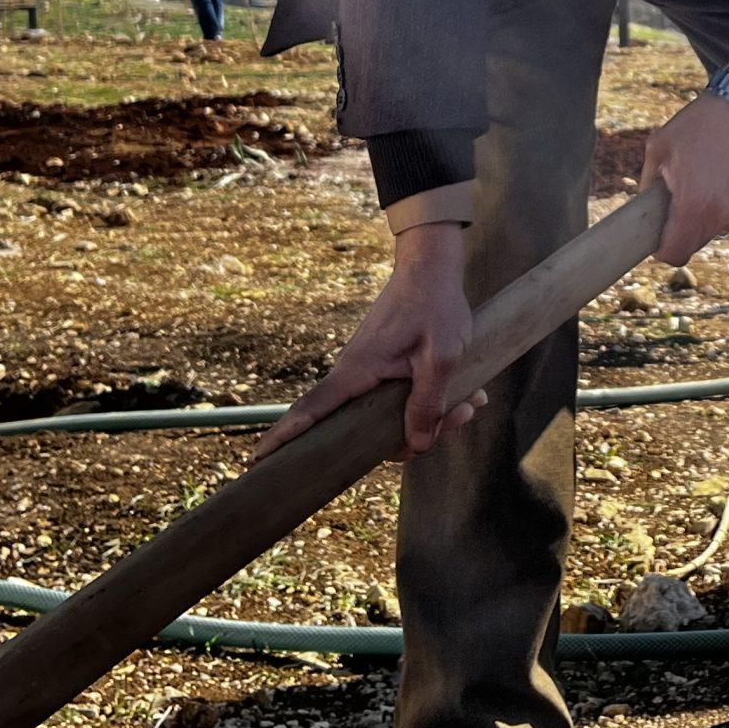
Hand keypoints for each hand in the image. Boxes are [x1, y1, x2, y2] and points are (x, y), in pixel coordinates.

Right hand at [251, 223, 484, 462]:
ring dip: (432, 416)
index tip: (257, 459)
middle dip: (411, 438)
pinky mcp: (384, 369)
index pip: (310, 410)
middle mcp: (354, 374)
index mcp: (357, 372)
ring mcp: (368, 372)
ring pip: (389, 416)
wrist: (431, 267)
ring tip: (472, 401)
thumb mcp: (441, 357)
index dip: (285, 436)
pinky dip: (431, 402)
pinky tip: (467, 395)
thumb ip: (428, 403)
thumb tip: (415, 446)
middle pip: (365, 430)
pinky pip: (399, 400)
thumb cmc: (434, 305)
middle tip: (462, 414)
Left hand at [638, 53, 728, 266]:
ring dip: (710, 213)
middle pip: (698, 242)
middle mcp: (722, 214)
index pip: (675, 254)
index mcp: (693, 205)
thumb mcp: (660, 146)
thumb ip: (649, 181)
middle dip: (685, 229)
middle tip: (681, 200)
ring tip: (708, 178)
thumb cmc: (701, 123)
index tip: (659, 238)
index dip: (663, 250)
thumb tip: (646, 202)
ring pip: (720, 226)